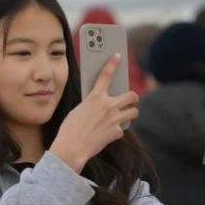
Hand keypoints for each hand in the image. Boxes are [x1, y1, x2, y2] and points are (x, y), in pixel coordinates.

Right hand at [49, 54, 138, 172]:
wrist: (72, 148)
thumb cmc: (70, 129)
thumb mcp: (79, 110)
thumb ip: (92, 104)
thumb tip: (101, 104)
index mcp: (95, 97)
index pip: (105, 75)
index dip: (112, 64)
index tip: (117, 56)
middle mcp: (108, 106)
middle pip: (132, 96)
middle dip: (133, 98)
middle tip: (129, 100)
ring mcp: (114, 119)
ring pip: (134, 112)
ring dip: (130, 113)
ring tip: (123, 115)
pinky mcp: (116, 132)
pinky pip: (122, 129)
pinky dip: (117, 131)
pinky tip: (108, 134)